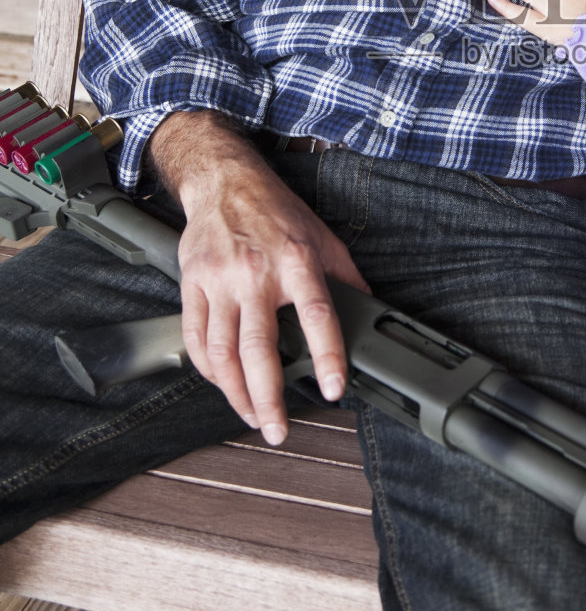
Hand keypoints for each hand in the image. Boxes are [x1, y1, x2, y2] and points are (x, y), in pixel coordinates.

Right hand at [151, 113, 369, 443]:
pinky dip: (208, 369)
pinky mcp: (192, 284)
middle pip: (259, 348)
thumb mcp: (322, 236)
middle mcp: (255, 273)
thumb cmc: (275, 210)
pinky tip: (223, 384)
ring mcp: (219, 281)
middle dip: (268, 397)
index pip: (317, 316)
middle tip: (277, 429)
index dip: (327, 356)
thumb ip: (345, 277)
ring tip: (252, 416)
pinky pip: (196, 338)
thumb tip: (368, 311)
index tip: (331, 388)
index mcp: (296, 261)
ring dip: (236, 393)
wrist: (224, 181)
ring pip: (222, 352)